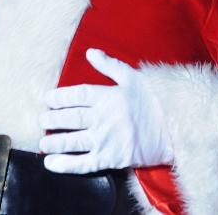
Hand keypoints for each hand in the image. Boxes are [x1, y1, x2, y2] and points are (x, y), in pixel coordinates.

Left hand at [39, 48, 173, 172]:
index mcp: (107, 96)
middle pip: (71, 118)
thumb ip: (110, 65)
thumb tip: (91, 52)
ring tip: (43, 143)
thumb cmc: (156, 101)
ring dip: (54, 142)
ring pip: (72, 141)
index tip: (47, 99)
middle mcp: (103, 117)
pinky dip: (66, 164)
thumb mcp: (133, 77)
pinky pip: (83, 163)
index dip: (59, 97)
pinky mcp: (111, 158)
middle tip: (41, 119)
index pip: (76, 95)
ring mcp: (106, 139)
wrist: (177, 128)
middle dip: (53, 119)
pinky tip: (51, 163)